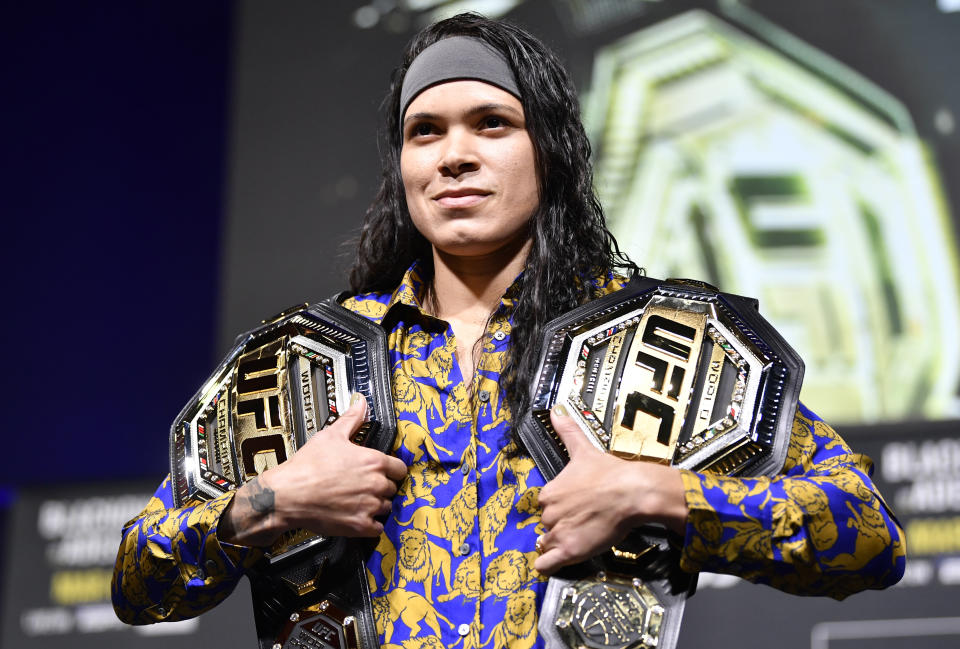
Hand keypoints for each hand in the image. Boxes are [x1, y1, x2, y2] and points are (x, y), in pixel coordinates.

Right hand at [221, 393, 407, 545]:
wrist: (287, 495)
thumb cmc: (307, 466)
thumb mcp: (331, 435)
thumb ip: (352, 419)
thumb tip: (361, 403)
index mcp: (373, 461)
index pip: (400, 468)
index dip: (391, 470)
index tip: (383, 472)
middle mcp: (376, 484)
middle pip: (393, 488)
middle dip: (381, 487)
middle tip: (364, 486)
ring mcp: (369, 506)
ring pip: (386, 507)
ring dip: (377, 506)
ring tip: (358, 501)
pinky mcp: (360, 526)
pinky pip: (378, 528)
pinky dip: (370, 525)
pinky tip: (357, 517)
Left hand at [533, 404, 688, 574]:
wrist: (632, 492)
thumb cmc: (611, 473)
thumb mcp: (583, 449)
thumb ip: (567, 431)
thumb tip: (556, 410)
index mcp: (549, 491)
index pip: (546, 504)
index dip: (560, 507)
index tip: (574, 507)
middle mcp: (549, 512)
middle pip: (547, 524)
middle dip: (560, 525)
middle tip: (581, 522)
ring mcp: (557, 533)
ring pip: (546, 543)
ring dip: (557, 544)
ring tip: (577, 539)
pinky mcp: (568, 551)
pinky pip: (546, 565)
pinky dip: (549, 564)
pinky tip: (560, 559)